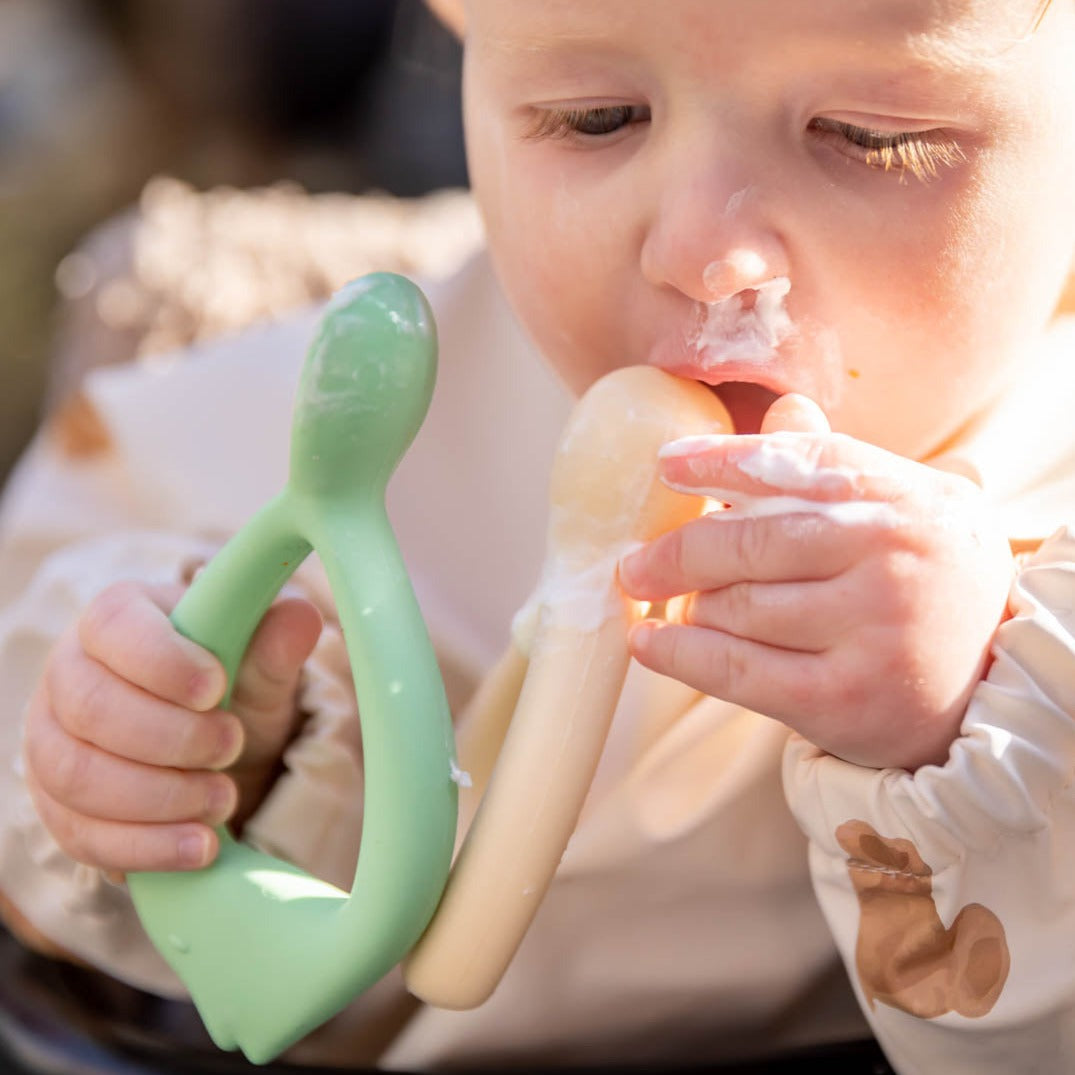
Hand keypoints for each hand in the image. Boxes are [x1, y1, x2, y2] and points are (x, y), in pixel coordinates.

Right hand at [23, 580, 321, 874]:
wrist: (216, 746)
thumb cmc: (231, 686)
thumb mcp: (260, 664)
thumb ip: (273, 644)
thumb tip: (302, 618)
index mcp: (116, 617)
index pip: (114, 626)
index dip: (163, 662)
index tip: (216, 690)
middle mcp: (69, 673)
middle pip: (91, 708)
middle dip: (171, 737)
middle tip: (231, 747)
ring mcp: (51, 741)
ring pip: (76, 776)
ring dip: (160, 797)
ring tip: (224, 799)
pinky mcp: (56, 806)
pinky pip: (80, 835)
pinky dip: (146, 847)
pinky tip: (200, 847)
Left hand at [618, 395, 1013, 770]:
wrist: (986, 683)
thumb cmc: (922, 581)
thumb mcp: (902, 512)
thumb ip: (836, 466)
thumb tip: (780, 409)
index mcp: (900, 497)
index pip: (796, 464)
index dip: (721, 461)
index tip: (665, 466)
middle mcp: (891, 557)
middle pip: (751, 542)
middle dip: (677, 552)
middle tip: (633, 564)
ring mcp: (872, 630)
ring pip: (737, 608)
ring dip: (692, 607)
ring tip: (671, 605)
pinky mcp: (845, 698)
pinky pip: (737, 670)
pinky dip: (681, 655)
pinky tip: (651, 643)